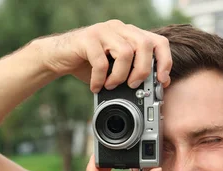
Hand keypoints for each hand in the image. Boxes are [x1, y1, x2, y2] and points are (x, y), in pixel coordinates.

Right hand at [36, 19, 171, 92]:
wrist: (58, 57)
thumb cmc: (88, 65)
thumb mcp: (114, 69)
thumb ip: (133, 73)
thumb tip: (155, 89)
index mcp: (130, 34)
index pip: (158, 41)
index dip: (165, 62)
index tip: (161, 82)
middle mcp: (119, 28)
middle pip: (144, 45)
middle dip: (142, 71)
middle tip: (132, 86)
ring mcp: (103, 31)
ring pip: (126, 52)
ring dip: (120, 76)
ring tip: (110, 86)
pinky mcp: (88, 38)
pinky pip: (102, 61)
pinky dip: (100, 78)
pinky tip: (95, 86)